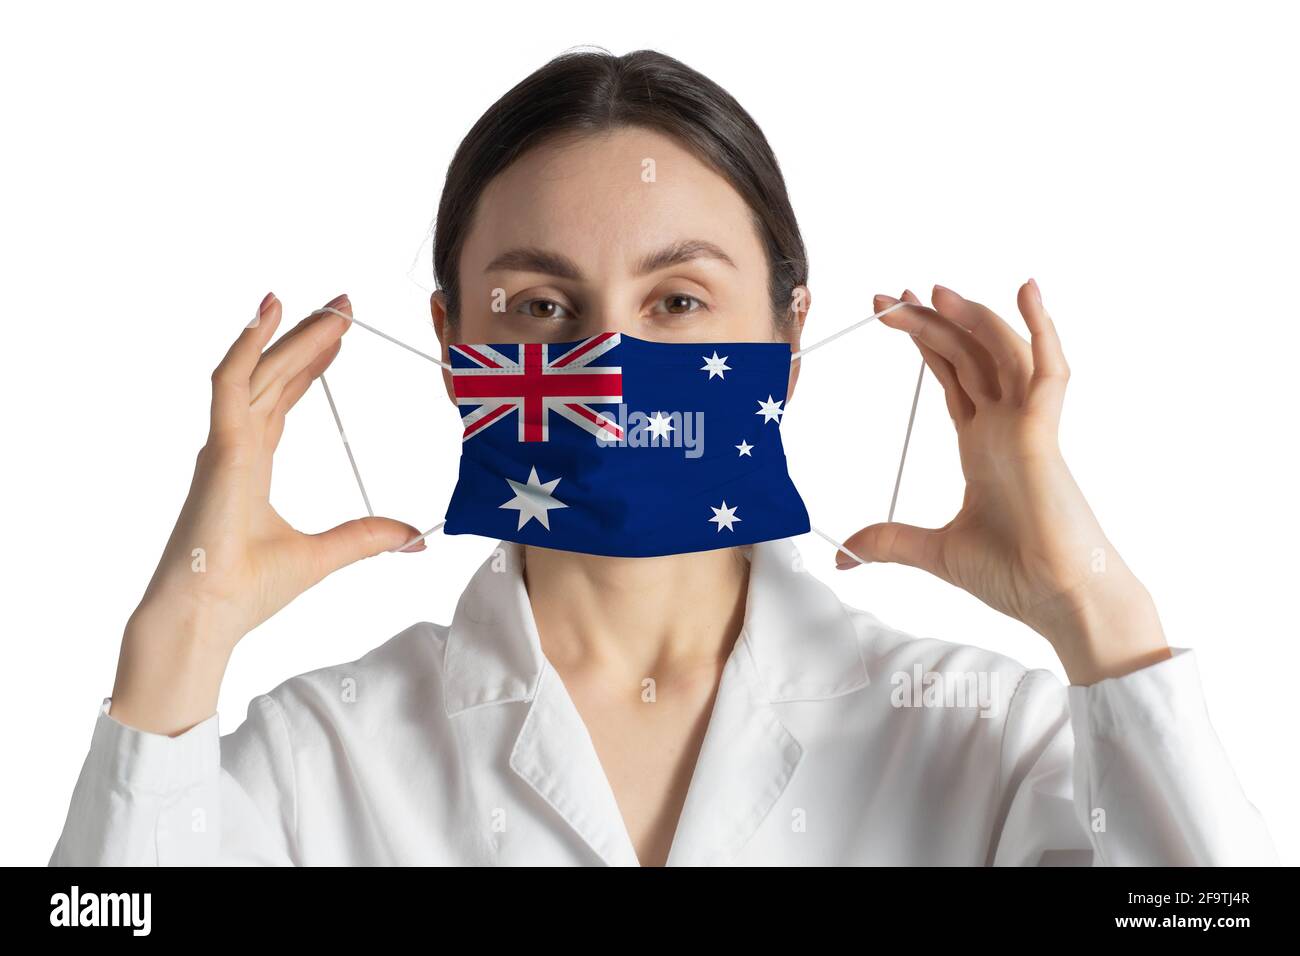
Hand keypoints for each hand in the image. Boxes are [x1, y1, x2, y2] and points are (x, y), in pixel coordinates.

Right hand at [111, 292, 425, 733]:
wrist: (204, 617)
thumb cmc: (245, 591)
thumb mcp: (323, 556)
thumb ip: (366, 538)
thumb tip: (413, 537)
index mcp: (251, 466)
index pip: (282, 400)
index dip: (309, 366)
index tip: (339, 339)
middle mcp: (235, 447)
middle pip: (274, 375)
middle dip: (308, 337)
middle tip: (345, 305)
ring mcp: (224, 445)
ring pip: (260, 370)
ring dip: (291, 333)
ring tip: (326, 304)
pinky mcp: (220, 450)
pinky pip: (230, 384)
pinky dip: (247, 345)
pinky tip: (267, 313)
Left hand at [840, 281, 1170, 684]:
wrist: (1058, 601)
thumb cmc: (1015, 574)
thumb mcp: (934, 552)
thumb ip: (889, 543)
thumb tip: (842, 556)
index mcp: (982, 444)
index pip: (952, 374)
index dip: (923, 341)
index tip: (887, 313)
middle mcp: (1005, 425)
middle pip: (968, 353)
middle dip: (930, 320)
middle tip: (888, 295)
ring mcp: (1028, 426)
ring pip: (1001, 351)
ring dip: (971, 316)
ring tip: (932, 289)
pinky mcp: (1046, 434)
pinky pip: (1049, 371)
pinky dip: (1041, 328)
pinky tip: (1026, 290)